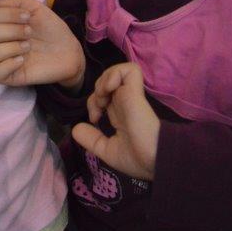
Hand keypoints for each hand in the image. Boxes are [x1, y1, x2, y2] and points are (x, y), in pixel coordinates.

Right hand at [0, 0, 84, 88]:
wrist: (69, 50)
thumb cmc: (50, 29)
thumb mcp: (36, 8)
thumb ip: (15, 0)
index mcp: (2, 24)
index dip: (7, 14)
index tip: (28, 16)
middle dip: (12, 30)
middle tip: (30, 32)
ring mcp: (3, 60)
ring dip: (11, 47)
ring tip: (28, 47)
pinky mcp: (10, 76)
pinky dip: (7, 66)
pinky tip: (22, 61)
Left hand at [71, 63, 159, 180]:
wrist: (156, 160)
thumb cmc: (138, 159)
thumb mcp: (109, 151)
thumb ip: (92, 139)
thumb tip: (75, 128)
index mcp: (121, 113)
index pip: (104, 96)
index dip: (93, 103)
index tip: (94, 120)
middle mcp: (125, 101)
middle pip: (106, 82)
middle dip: (95, 92)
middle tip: (98, 110)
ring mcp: (130, 95)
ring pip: (115, 71)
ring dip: (103, 81)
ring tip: (103, 98)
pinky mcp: (135, 91)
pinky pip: (128, 69)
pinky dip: (115, 74)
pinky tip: (109, 90)